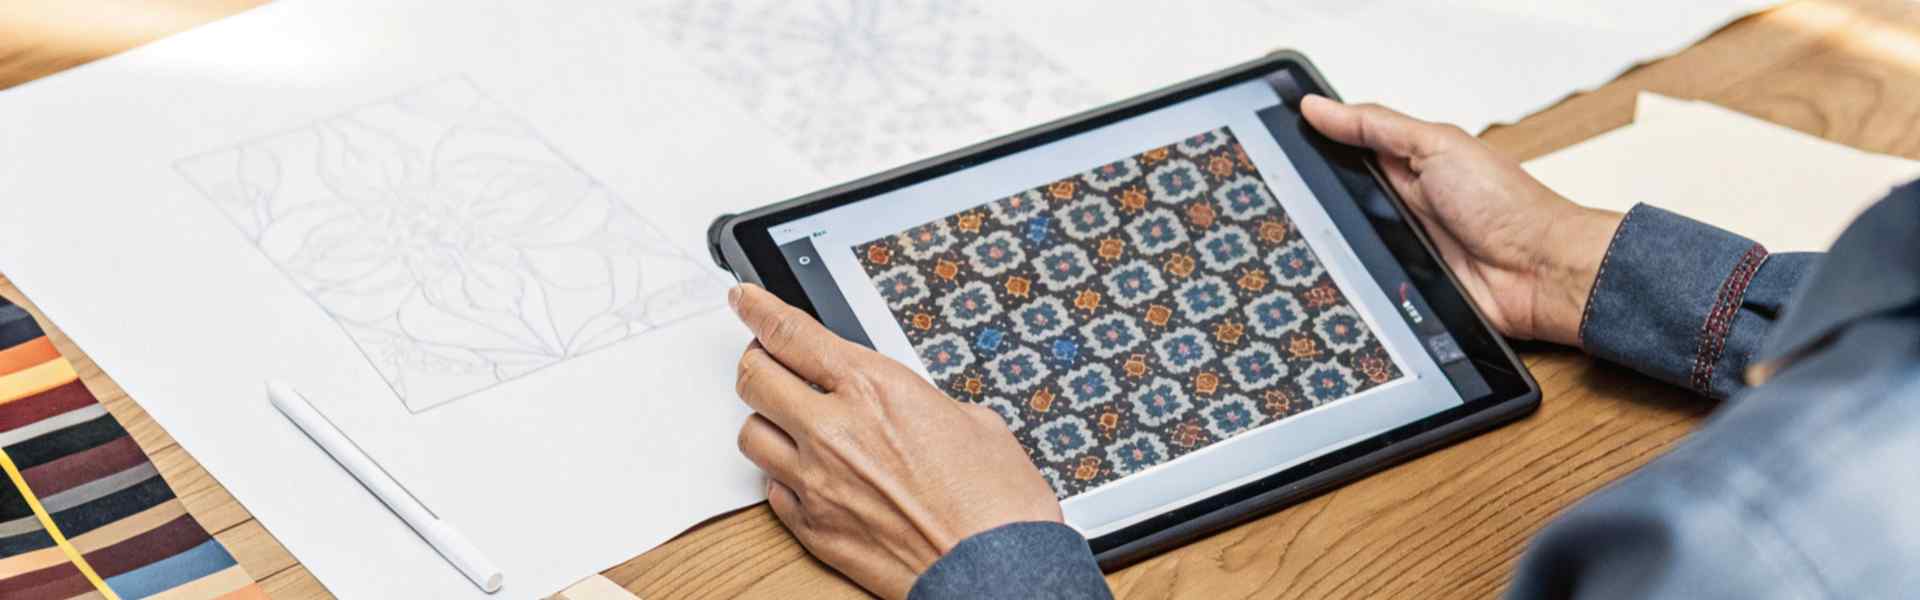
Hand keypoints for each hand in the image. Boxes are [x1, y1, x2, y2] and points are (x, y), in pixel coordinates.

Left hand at [728, 284, 1061, 599]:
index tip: (743, 300)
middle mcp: (834, 431)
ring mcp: (817, 483)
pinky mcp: (814, 529)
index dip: (756, 308)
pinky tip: (808, 476)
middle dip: (757, 363)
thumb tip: (904, 404)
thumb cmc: (997, 503)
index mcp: (875, 388)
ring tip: (791, 425)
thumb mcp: (972, 420)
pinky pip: (771, 489)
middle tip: (769, 362)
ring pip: (751, 435)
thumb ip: (917, 400)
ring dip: (767, 423)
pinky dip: (783, 477)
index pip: (789, 333)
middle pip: (754, 378)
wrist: (998, 572)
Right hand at [1301, 95, 1622, 346]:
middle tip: (1292, 193)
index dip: (1315, 143)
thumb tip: (1318, 107)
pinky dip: (1354, 278)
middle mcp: (1403, 203)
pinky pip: (1364, 281)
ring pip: (1345, 242)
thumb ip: (1376, 126)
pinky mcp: (1402, 286)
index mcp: (1409, 162)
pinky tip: (1342, 272)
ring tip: (1320, 234)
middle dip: (1317, 197)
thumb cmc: (1508, 205)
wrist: (1540, 273)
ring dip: (1336, 241)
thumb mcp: (1436, 146)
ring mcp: (1401, 246)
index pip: (1346, 147)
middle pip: (1339, 197)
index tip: (1280, 139)